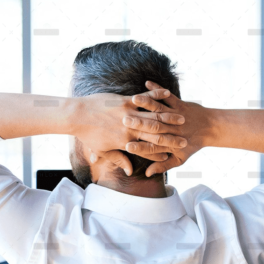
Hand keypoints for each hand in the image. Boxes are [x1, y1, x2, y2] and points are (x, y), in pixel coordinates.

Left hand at [70, 86, 186, 174]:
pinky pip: (145, 98)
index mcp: (125, 141)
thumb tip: (129, 170)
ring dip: (169, 117)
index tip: (174, 155)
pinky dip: (156, 95)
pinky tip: (167, 93)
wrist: (77, 115)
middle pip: (156, 134)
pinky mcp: (125, 100)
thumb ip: (118, 159)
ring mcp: (128, 112)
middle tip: (185, 139)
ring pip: (154, 115)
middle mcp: (130, 128)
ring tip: (182, 118)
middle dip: (172, 137)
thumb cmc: (88, 134)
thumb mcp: (102, 150)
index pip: (148, 149)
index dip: (162, 153)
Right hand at [122, 81, 214, 175]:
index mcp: (170, 144)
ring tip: (134, 99)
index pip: (152, 147)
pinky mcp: (180, 104)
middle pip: (153, 127)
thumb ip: (163, 166)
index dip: (140, 148)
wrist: (212, 128)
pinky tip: (147, 83)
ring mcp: (176, 115)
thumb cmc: (192, 144)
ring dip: (146, 103)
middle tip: (124, 121)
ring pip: (159, 109)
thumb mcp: (179, 159)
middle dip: (138, 123)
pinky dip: (158, 89)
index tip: (127, 146)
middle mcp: (172, 129)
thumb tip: (148, 173)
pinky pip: (167, 96)